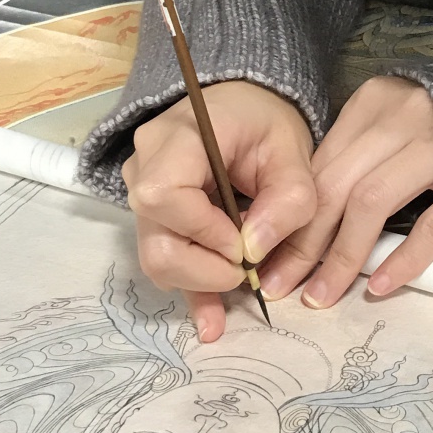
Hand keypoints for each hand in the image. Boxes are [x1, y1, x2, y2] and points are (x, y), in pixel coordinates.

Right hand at [124, 82, 314, 343]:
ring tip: (242, 286)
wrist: (239, 108)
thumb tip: (253, 252)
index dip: (204, 231)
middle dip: (204, 269)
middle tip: (248, 269)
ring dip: (202, 283)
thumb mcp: (291, 152)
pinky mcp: (153, 220)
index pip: (164, 196)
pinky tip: (213, 324)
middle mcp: (144, 167)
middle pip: (155, 240)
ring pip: (156, 258)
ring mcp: (141, 195)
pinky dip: (192, 293)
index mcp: (176, 138)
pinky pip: (166, 261)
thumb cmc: (265, 123)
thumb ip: (286, 199)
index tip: (243, 243)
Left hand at [257, 76, 432, 310]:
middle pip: (335, 186)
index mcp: (376, 102)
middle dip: (303, 244)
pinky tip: (379, 285)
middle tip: (281, 285)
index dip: (290, 217)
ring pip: (372, 203)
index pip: (319, 166)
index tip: (267, 255)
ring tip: (322, 295)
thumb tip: (308, 216)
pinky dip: (403, 257)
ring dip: (342, 256)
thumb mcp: (394, 123)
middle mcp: (402, 117)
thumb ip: (356, 157)